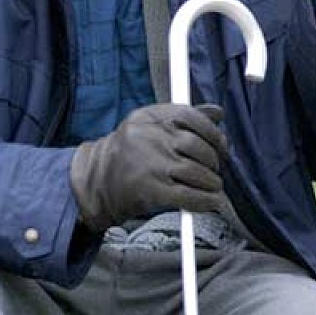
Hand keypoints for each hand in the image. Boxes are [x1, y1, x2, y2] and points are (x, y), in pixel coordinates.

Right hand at [69, 103, 228, 232]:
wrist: (94, 182)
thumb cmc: (130, 153)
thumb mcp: (151, 125)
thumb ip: (185, 117)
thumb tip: (219, 113)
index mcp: (149, 116)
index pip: (190, 115)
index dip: (212, 131)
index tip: (220, 144)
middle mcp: (149, 137)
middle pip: (196, 145)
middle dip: (214, 159)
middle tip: (217, 168)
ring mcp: (150, 163)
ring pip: (195, 170)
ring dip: (212, 181)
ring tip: (214, 186)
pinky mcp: (149, 189)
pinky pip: (186, 195)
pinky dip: (204, 200)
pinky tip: (211, 202)